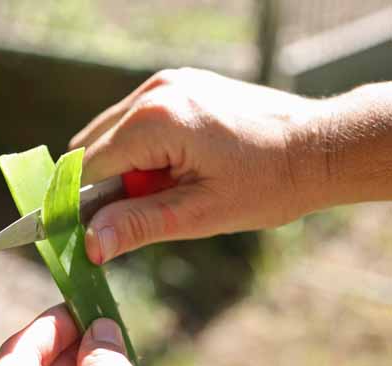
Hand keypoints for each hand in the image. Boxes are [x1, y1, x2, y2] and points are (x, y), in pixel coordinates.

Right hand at [70, 67, 324, 263]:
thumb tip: (90, 246)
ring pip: (113, 133)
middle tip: (148, 207)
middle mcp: (154, 91)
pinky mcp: (178, 85)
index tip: (90, 231)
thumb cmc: (268, 183)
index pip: (89, 168)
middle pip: (94, 147)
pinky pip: (135, 121)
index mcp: (155, 121)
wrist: (318, 147)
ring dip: (126, 166)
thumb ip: (138, 224)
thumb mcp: (200, 213)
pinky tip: (179, 165)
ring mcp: (166, 83)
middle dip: (109, 185)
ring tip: (172, 184)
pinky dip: (142, 149)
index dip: (84, 205)